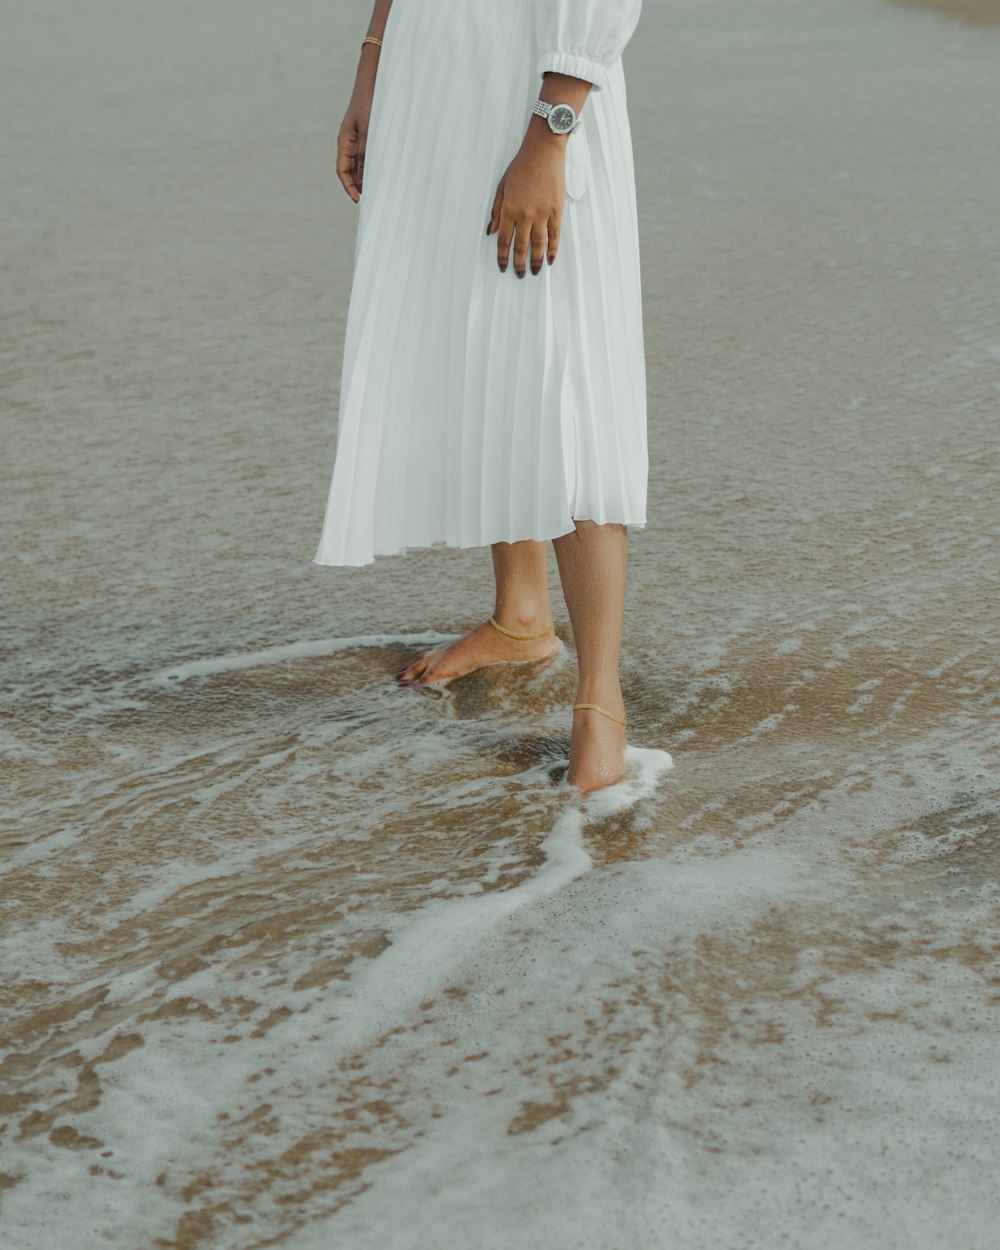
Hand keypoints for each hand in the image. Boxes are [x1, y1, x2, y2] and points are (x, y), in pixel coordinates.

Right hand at [337, 77, 375, 202]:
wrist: (372, 84)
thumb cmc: (369, 104)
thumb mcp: (368, 132)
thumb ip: (366, 154)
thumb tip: (364, 176)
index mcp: (344, 142)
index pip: (342, 170)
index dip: (348, 186)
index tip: (357, 199)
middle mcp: (348, 143)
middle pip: (350, 170)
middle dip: (357, 185)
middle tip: (370, 196)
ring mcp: (357, 140)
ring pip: (359, 164)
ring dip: (365, 176)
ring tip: (376, 187)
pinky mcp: (366, 136)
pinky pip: (366, 156)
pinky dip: (371, 166)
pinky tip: (380, 171)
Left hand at [487, 128, 565, 275]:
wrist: (543, 152)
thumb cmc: (521, 166)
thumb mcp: (502, 186)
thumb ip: (497, 210)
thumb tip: (492, 231)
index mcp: (509, 209)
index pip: (504, 240)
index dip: (503, 256)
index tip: (503, 267)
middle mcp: (525, 215)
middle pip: (521, 246)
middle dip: (519, 263)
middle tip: (519, 274)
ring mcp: (542, 214)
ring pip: (538, 244)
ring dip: (536, 260)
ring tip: (535, 271)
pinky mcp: (556, 210)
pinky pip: (555, 235)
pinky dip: (553, 249)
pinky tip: (551, 259)